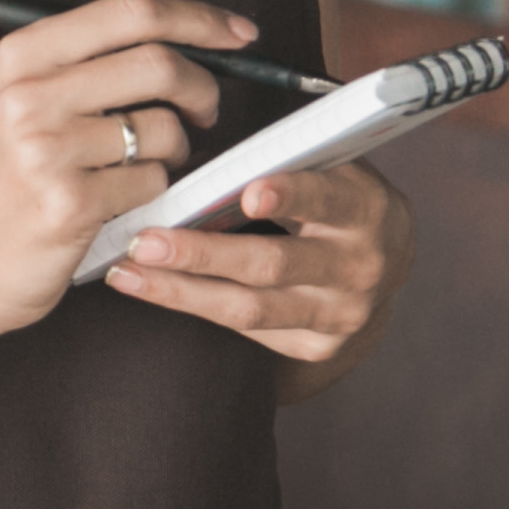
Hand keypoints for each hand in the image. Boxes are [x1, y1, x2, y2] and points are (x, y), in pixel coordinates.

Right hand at [0, 0, 247, 341]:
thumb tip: (200, 38)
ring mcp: (46, 149)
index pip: (132, 11)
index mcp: (24, 55)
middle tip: (204, 112)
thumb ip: (97, 62)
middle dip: (202, 89)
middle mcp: (28, 94)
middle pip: (159, 63)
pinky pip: (154, 181)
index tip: (239, 35)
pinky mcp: (68, 202)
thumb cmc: (16, 176)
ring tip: (140, 166)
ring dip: (174, 152)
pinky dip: (151, 192)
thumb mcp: (32, 100)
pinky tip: (116, 201)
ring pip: (165, 129)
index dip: (199, 18)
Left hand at [108, 158, 410, 370]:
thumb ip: (278, 165)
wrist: (382, 263)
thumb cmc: (332, 200)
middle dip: (203, 254)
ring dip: (181, 291)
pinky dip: (195, 306)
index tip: (248, 193)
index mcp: (365, 209)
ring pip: (250, 308)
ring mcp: (341, 314)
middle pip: (273, 264)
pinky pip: (247, 330)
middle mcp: (360, 267)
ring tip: (126, 273)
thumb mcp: (324, 171)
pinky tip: (150, 289)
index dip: (291, 195)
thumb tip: (191, 161)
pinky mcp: (317, 346)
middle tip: (143, 242)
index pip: (328, 200)